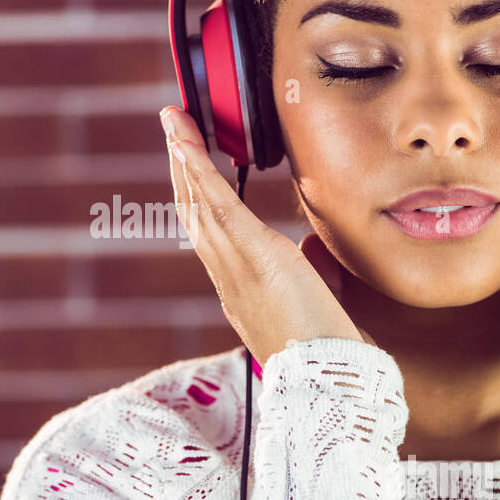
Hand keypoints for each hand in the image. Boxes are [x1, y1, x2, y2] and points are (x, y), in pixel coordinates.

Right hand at [161, 105, 375, 366]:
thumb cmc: (326, 348)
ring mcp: (233, 266)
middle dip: (180, 165)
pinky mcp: (252, 257)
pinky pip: (215, 206)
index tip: (188, 160)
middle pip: (192, 209)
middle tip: (172, 125)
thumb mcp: (317, 297)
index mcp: (237, 285)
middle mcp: (225, 275)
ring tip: (173, 119)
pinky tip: (185, 142)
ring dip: (182, 156)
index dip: (195, 191)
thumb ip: (311, 266)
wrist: (326, 380)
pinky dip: (197, 171)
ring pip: (196, 201)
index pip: (209, 229)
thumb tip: (312, 241)